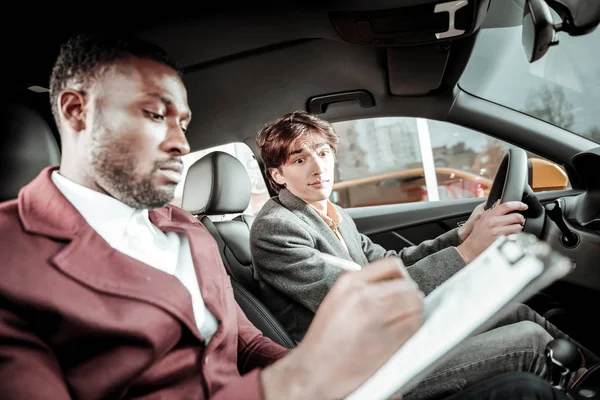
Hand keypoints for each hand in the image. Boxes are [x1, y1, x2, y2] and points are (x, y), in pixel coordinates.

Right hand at [262, 257, 423, 399]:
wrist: (315, 371)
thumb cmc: (325, 340)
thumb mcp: (337, 299)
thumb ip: (363, 287)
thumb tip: (393, 284)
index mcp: (350, 283)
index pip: (392, 266)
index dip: (402, 278)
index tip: (401, 287)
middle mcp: (362, 296)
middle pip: (408, 286)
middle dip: (411, 297)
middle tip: (406, 309)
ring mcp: (375, 318)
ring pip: (415, 305)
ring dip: (415, 313)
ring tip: (404, 322)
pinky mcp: (387, 340)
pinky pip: (415, 326)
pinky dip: (414, 330)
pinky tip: (402, 335)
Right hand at [456, 201, 527, 262]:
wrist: (472, 247)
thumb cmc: (477, 234)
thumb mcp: (482, 219)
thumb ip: (492, 210)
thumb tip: (501, 201)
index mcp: (489, 215)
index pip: (507, 206)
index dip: (518, 205)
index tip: (524, 206)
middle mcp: (493, 222)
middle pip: (516, 216)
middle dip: (521, 219)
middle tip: (520, 220)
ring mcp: (498, 232)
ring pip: (517, 227)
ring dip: (518, 228)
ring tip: (514, 229)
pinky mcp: (501, 240)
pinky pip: (515, 236)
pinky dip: (515, 236)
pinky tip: (510, 236)